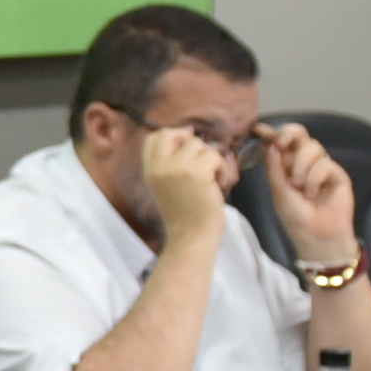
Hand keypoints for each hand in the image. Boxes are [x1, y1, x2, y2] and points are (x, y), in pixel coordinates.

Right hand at [136, 122, 235, 244]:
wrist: (191, 237)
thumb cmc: (184, 214)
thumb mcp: (165, 185)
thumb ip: (169, 164)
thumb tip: (188, 136)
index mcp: (149, 170)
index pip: (152, 138)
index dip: (171, 136)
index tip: (185, 146)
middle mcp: (159, 166)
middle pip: (172, 134)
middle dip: (190, 141)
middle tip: (201, 158)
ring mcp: (178, 168)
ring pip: (198, 144)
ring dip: (210, 158)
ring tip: (212, 177)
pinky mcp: (198, 174)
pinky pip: (215, 156)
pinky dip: (221, 169)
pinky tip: (219, 183)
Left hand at [259, 121, 357, 264]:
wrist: (317, 237)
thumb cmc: (296, 218)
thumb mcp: (279, 192)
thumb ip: (274, 168)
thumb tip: (270, 144)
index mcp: (287, 166)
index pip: (281, 143)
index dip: (271, 133)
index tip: (260, 129)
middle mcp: (304, 163)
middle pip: (300, 135)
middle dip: (289, 134)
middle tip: (282, 143)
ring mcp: (322, 167)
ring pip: (312, 147)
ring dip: (301, 165)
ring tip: (300, 187)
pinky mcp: (338, 174)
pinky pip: (325, 163)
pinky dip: (315, 178)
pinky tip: (314, 194)